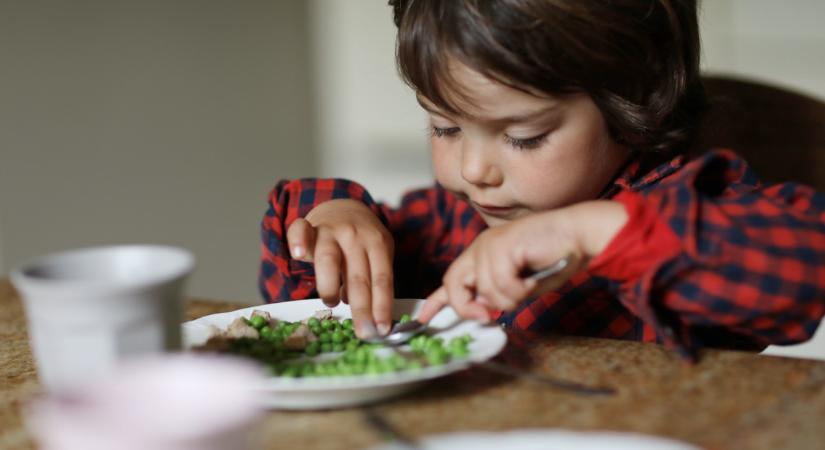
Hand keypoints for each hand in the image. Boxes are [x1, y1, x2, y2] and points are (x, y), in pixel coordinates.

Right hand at [286, 199, 393, 338]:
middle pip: (358, 276)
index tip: (382, 328)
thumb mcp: (377, 254)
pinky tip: (298, 254)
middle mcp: (355, 236)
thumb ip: (373, 279)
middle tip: (363, 332)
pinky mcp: (308, 227)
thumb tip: (371, 316)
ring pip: (329, 260)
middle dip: (361, 308)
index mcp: (377, 243)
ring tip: (333, 302)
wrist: (342, 207)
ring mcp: (330, 231)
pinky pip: (300, 230)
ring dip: (331, 286)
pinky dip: (298, 240)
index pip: (381, 278)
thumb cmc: (361, 241)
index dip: (382, 305)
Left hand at [418, 200, 627, 322]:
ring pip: (484, 290)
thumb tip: (483, 310)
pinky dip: (520, 290)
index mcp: (483, 254)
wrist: (579, 234)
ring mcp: (489, 244)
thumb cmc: (556, 258)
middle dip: (467, 307)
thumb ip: (499, 295)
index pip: (452, 279)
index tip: (423, 318)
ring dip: (510, 298)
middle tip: (488, 316)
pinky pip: (502, 284)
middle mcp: (481, 247)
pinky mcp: (502, 245)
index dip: (436, 301)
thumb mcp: (521, 284)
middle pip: (453, 284)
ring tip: (531, 284)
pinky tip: (534, 278)